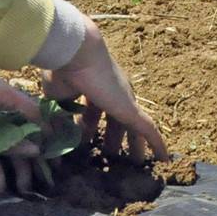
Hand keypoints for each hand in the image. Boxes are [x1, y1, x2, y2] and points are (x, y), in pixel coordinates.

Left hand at [0, 55, 45, 193]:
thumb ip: (10, 144)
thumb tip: (37, 150)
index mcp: (4, 96)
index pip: (36, 114)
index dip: (49, 135)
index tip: (59, 156)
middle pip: (23, 131)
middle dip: (32, 156)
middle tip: (45, 179)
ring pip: (6, 143)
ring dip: (13, 164)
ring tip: (22, 189)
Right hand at [44, 21, 166, 162]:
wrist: (78, 53)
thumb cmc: (63, 72)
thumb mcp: (56, 97)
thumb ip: (57, 114)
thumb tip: (53, 131)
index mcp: (92, 87)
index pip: (94, 110)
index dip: (89, 125)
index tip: (84, 140)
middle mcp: (111, 92)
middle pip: (116, 119)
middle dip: (113, 137)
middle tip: (111, 154)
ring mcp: (124, 100)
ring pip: (134, 126)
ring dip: (134, 144)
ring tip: (135, 162)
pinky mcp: (132, 109)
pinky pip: (148, 130)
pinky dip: (156, 144)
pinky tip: (163, 159)